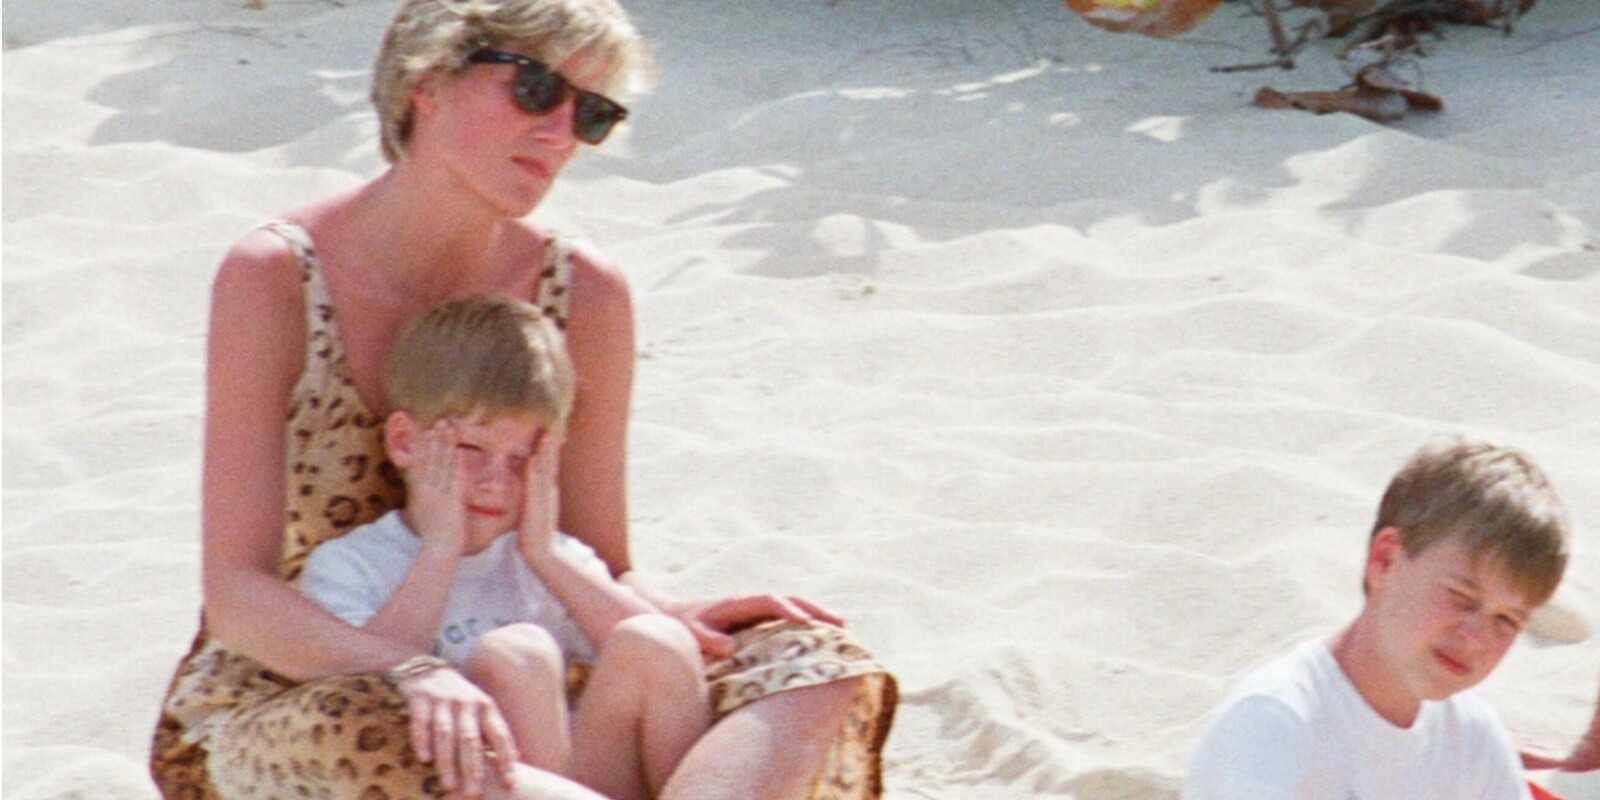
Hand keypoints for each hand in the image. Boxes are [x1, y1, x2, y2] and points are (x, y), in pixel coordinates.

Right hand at [392, 664, 519, 796]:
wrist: (425, 668)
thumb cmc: (458, 698)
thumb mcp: (480, 710)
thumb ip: (494, 733)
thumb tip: (516, 760)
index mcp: (486, 707)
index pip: (499, 734)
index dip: (505, 758)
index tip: (509, 783)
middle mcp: (466, 703)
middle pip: (470, 739)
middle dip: (473, 767)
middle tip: (474, 794)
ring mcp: (442, 699)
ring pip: (446, 733)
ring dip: (447, 761)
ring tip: (449, 785)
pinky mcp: (420, 697)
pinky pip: (421, 721)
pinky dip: (422, 740)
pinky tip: (424, 759)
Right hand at [406, 421, 467, 556]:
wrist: (438, 549)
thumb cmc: (432, 534)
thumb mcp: (420, 512)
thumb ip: (421, 497)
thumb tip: (418, 489)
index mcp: (418, 492)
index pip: (417, 463)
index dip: (420, 445)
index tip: (421, 428)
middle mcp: (426, 490)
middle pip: (429, 459)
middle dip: (434, 439)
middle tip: (438, 420)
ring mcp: (439, 495)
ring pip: (441, 465)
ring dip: (445, 445)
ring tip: (448, 427)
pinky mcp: (452, 501)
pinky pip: (455, 479)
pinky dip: (456, 465)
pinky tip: (459, 452)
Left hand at [516, 432, 562, 558]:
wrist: (540, 551)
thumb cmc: (534, 530)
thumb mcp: (535, 507)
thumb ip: (535, 494)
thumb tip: (532, 483)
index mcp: (547, 490)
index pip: (549, 464)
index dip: (550, 447)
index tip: (550, 428)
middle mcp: (548, 490)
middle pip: (551, 462)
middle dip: (552, 443)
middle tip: (554, 422)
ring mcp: (544, 497)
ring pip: (546, 469)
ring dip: (548, 452)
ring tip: (548, 433)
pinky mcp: (537, 505)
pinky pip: (536, 483)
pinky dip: (536, 469)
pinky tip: (535, 457)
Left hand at [668, 594, 845, 659]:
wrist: (675, 613)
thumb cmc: (684, 626)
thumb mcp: (692, 634)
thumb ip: (709, 640)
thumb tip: (731, 649)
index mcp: (738, 603)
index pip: (769, 601)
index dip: (788, 610)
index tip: (806, 623)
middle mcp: (752, 602)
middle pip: (791, 599)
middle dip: (816, 609)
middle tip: (841, 624)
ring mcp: (758, 608)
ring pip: (794, 605)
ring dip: (817, 613)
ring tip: (843, 627)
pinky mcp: (760, 617)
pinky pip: (789, 616)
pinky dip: (808, 620)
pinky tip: (824, 634)